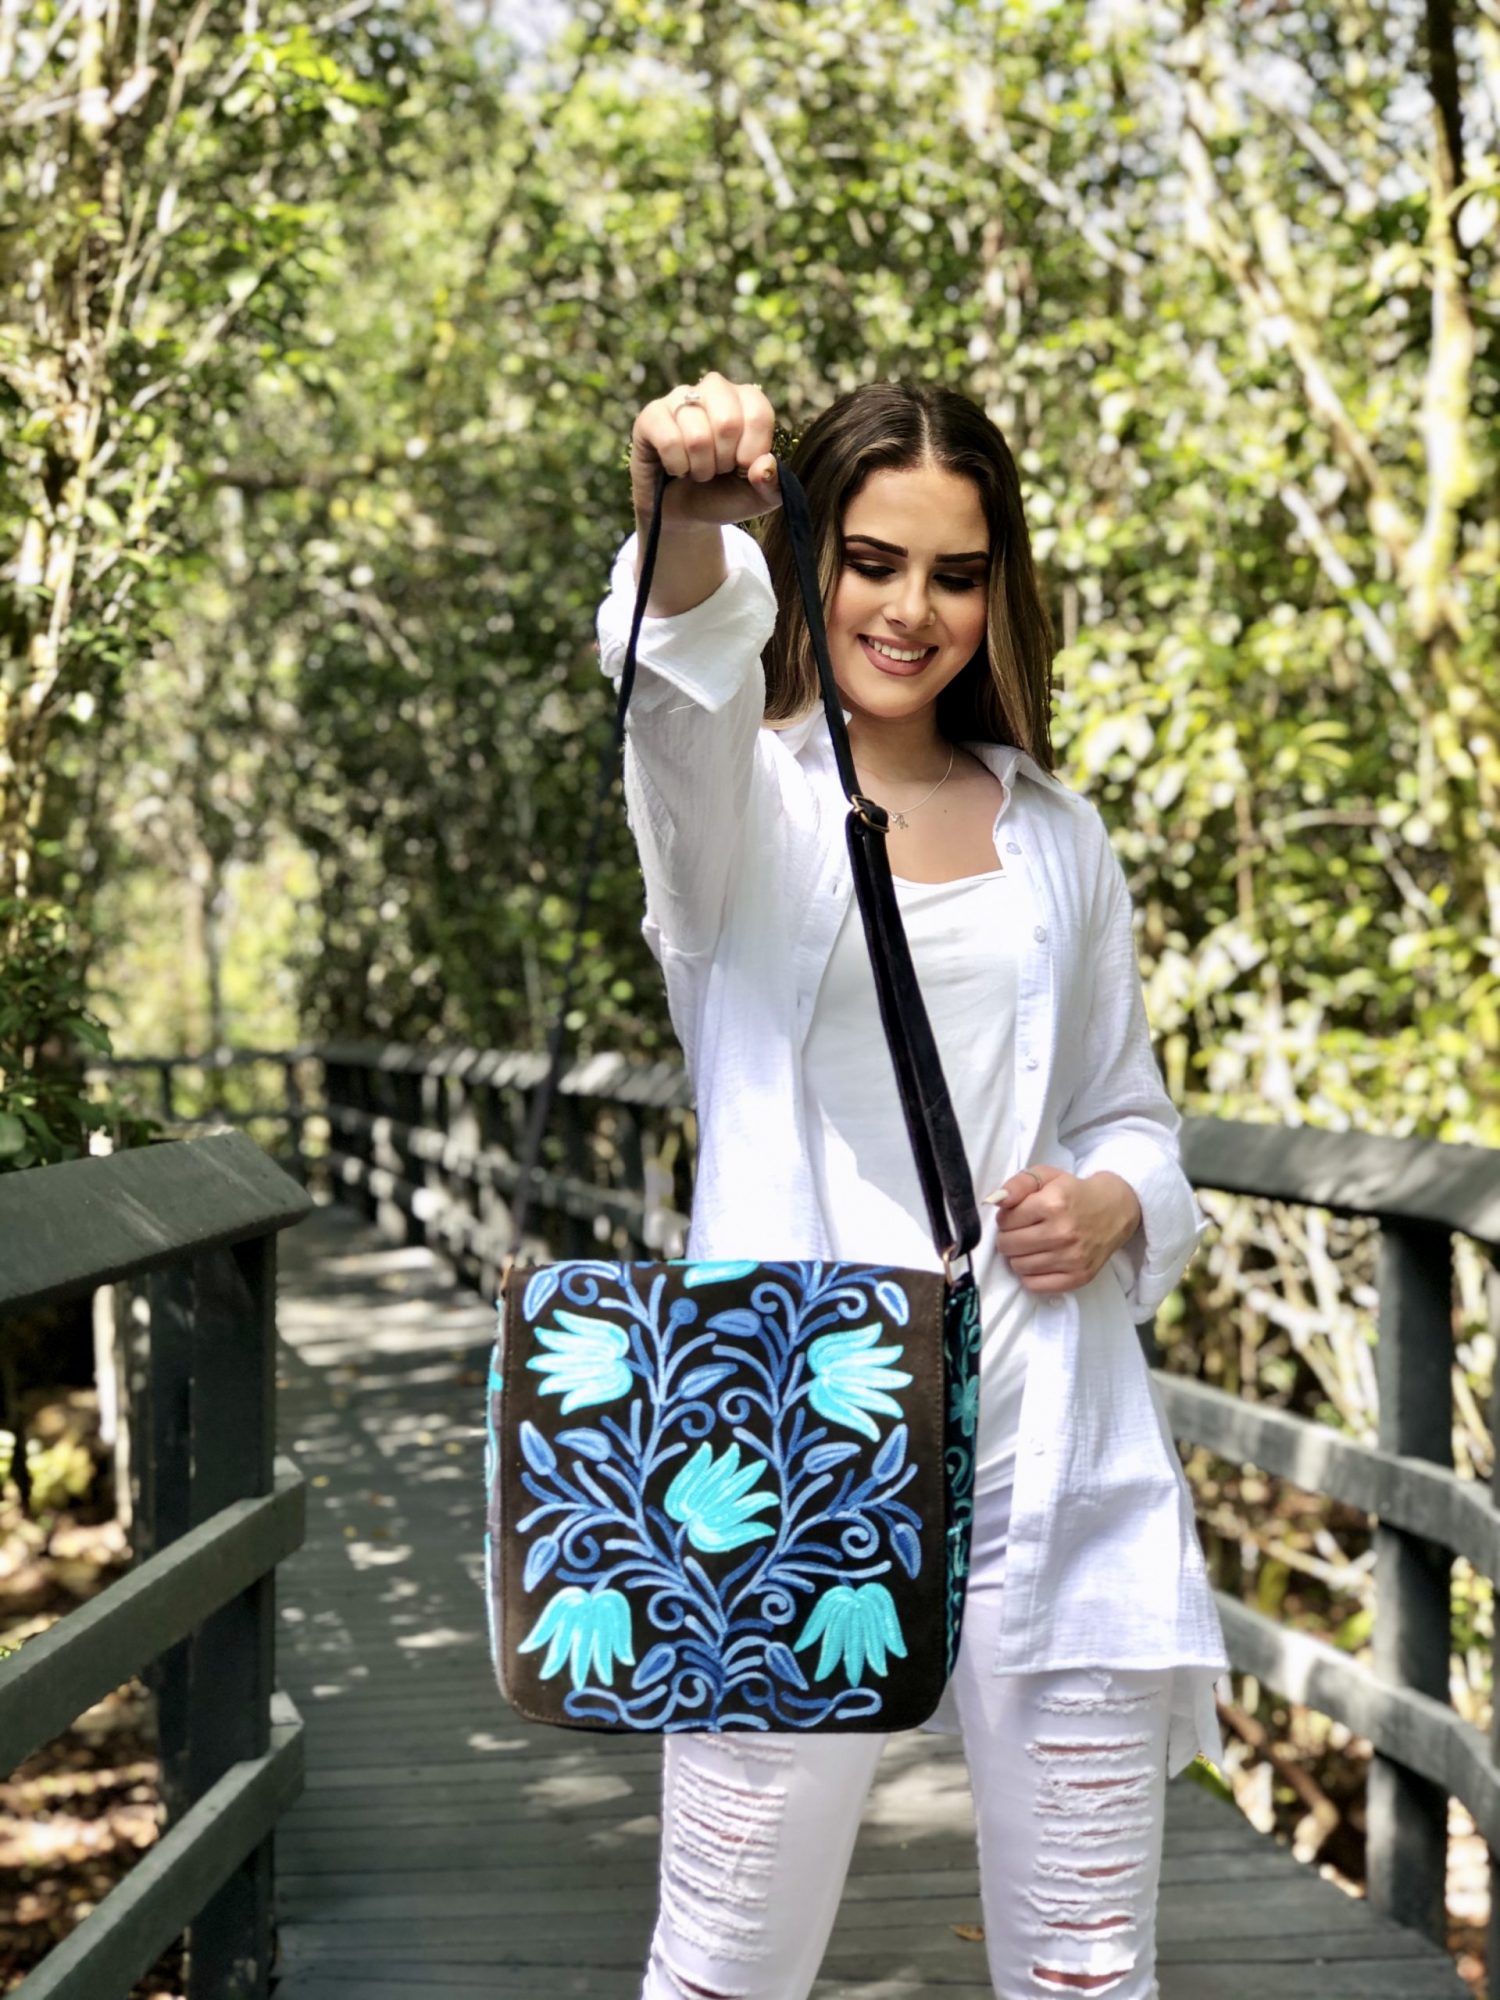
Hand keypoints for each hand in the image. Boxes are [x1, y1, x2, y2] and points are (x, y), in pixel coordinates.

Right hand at [629, 371, 781, 531]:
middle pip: (727, 423)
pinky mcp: (651, 415)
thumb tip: (764, 465)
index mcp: (746, 399)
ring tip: (698, 470)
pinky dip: (677, 466)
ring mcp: (680, 398)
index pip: (758, 413)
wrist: (684, 511)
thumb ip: (773, 485)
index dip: (752, 451)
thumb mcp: (758, 496)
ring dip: (700, 468)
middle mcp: (714, 389)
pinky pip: (669, 441)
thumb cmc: (724, 494)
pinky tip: (677, 467)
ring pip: (697, 437)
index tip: (743, 468)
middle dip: (724, 461)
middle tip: (719, 468)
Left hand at [984, 1165, 1142, 1294]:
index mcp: (1053, 1204)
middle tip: (1021, 1232)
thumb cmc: (1074, 1192)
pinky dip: (1031, 1275)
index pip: (1005, 1221)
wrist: (1114, 1210)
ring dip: (1019, 1256)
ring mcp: (1072, 1258)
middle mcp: (1063, 1233)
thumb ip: (1018, 1184)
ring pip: (1019, 1266)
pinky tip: (1039, 1261)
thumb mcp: (1047, 1176)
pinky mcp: (1078, 1277)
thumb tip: (995, 1201)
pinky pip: (1035, 1286)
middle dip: (1008, 1238)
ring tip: (1032, 1245)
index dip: (1006, 1218)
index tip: (1017, 1216)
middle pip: (1008, 1245)